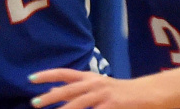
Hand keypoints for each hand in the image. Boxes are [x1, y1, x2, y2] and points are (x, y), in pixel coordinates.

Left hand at [30, 69, 155, 108]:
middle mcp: (94, 84)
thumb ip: (74, 90)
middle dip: (50, 98)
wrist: (149, 93)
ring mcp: (104, 95)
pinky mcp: (113, 106)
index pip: (64, 74)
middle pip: (68, 90)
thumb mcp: (95, 86)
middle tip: (35, 102)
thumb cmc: (120, 92)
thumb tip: (50, 91)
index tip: (30, 79)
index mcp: (89, 78)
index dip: (46, 75)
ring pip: (79, 104)